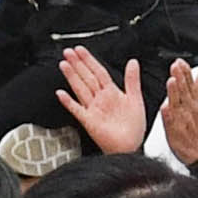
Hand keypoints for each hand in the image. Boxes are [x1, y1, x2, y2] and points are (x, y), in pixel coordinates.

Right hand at [55, 43, 150, 157]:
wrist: (131, 147)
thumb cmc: (134, 127)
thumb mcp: (136, 99)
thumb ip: (132, 80)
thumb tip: (132, 62)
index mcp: (112, 92)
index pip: (98, 71)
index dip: (89, 60)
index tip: (80, 50)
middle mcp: (100, 99)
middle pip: (87, 77)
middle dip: (77, 64)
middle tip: (68, 52)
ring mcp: (93, 109)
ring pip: (80, 88)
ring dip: (72, 76)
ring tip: (64, 64)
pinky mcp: (89, 121)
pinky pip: (77, 109)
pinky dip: (68, 102)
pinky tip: (61, 94)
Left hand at [156, 61, 197, 164]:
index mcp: (197, 103)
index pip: (190, 83)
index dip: (185, 72)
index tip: (180, 63)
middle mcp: (189, 110)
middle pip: (184, 91)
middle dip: (179, 78)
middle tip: (175, 66)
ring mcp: (181, 120)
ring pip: (177, 104)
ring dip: (174, 93)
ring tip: (172, 81)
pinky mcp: (174, 131)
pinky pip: (170, 122)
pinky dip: (168, 115)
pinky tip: (165, 107)